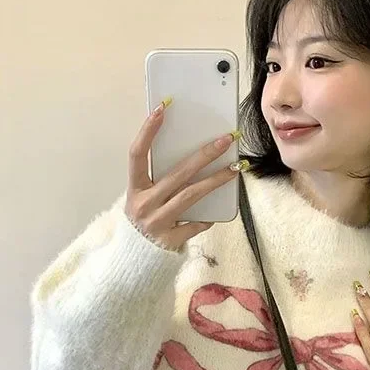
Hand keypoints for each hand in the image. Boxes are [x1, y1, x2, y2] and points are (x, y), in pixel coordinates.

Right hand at [125, 99, 242, 251]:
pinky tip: (217, 211)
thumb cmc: (144, 222)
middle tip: (225, 139)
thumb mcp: (143, 199)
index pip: (137, 154)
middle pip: (177, 173)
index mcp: (134, 189)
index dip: (147, 131)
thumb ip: (158, 180)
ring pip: (191, 195)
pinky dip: (206, 217)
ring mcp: (156, 222)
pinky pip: (195, 224)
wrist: (135, 261)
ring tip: (235, 168)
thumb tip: (192, 157)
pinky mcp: (169, 239)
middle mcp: (144, 203)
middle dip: (204, 154)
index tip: (162, 109)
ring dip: (216, 180)